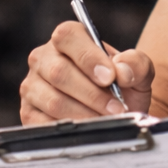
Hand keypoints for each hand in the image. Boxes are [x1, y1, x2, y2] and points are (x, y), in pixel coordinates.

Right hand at [19, 21, 153, 122]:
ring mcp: (32, 86)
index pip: (67, 36)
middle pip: (59, 72)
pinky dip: (71, 130)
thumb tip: (122, 72)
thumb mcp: (137, 72)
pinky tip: (89, 131)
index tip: (110, 78)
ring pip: (53, 101)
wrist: (115, 115)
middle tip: (117, 108)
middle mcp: (43, 58)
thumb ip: (136, 64)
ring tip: (108, 121)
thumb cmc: (121, 87)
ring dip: (85, 114)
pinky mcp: (29, 113)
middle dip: (92, 94)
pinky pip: (45, 124)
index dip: (88, 57)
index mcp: (67, 39)